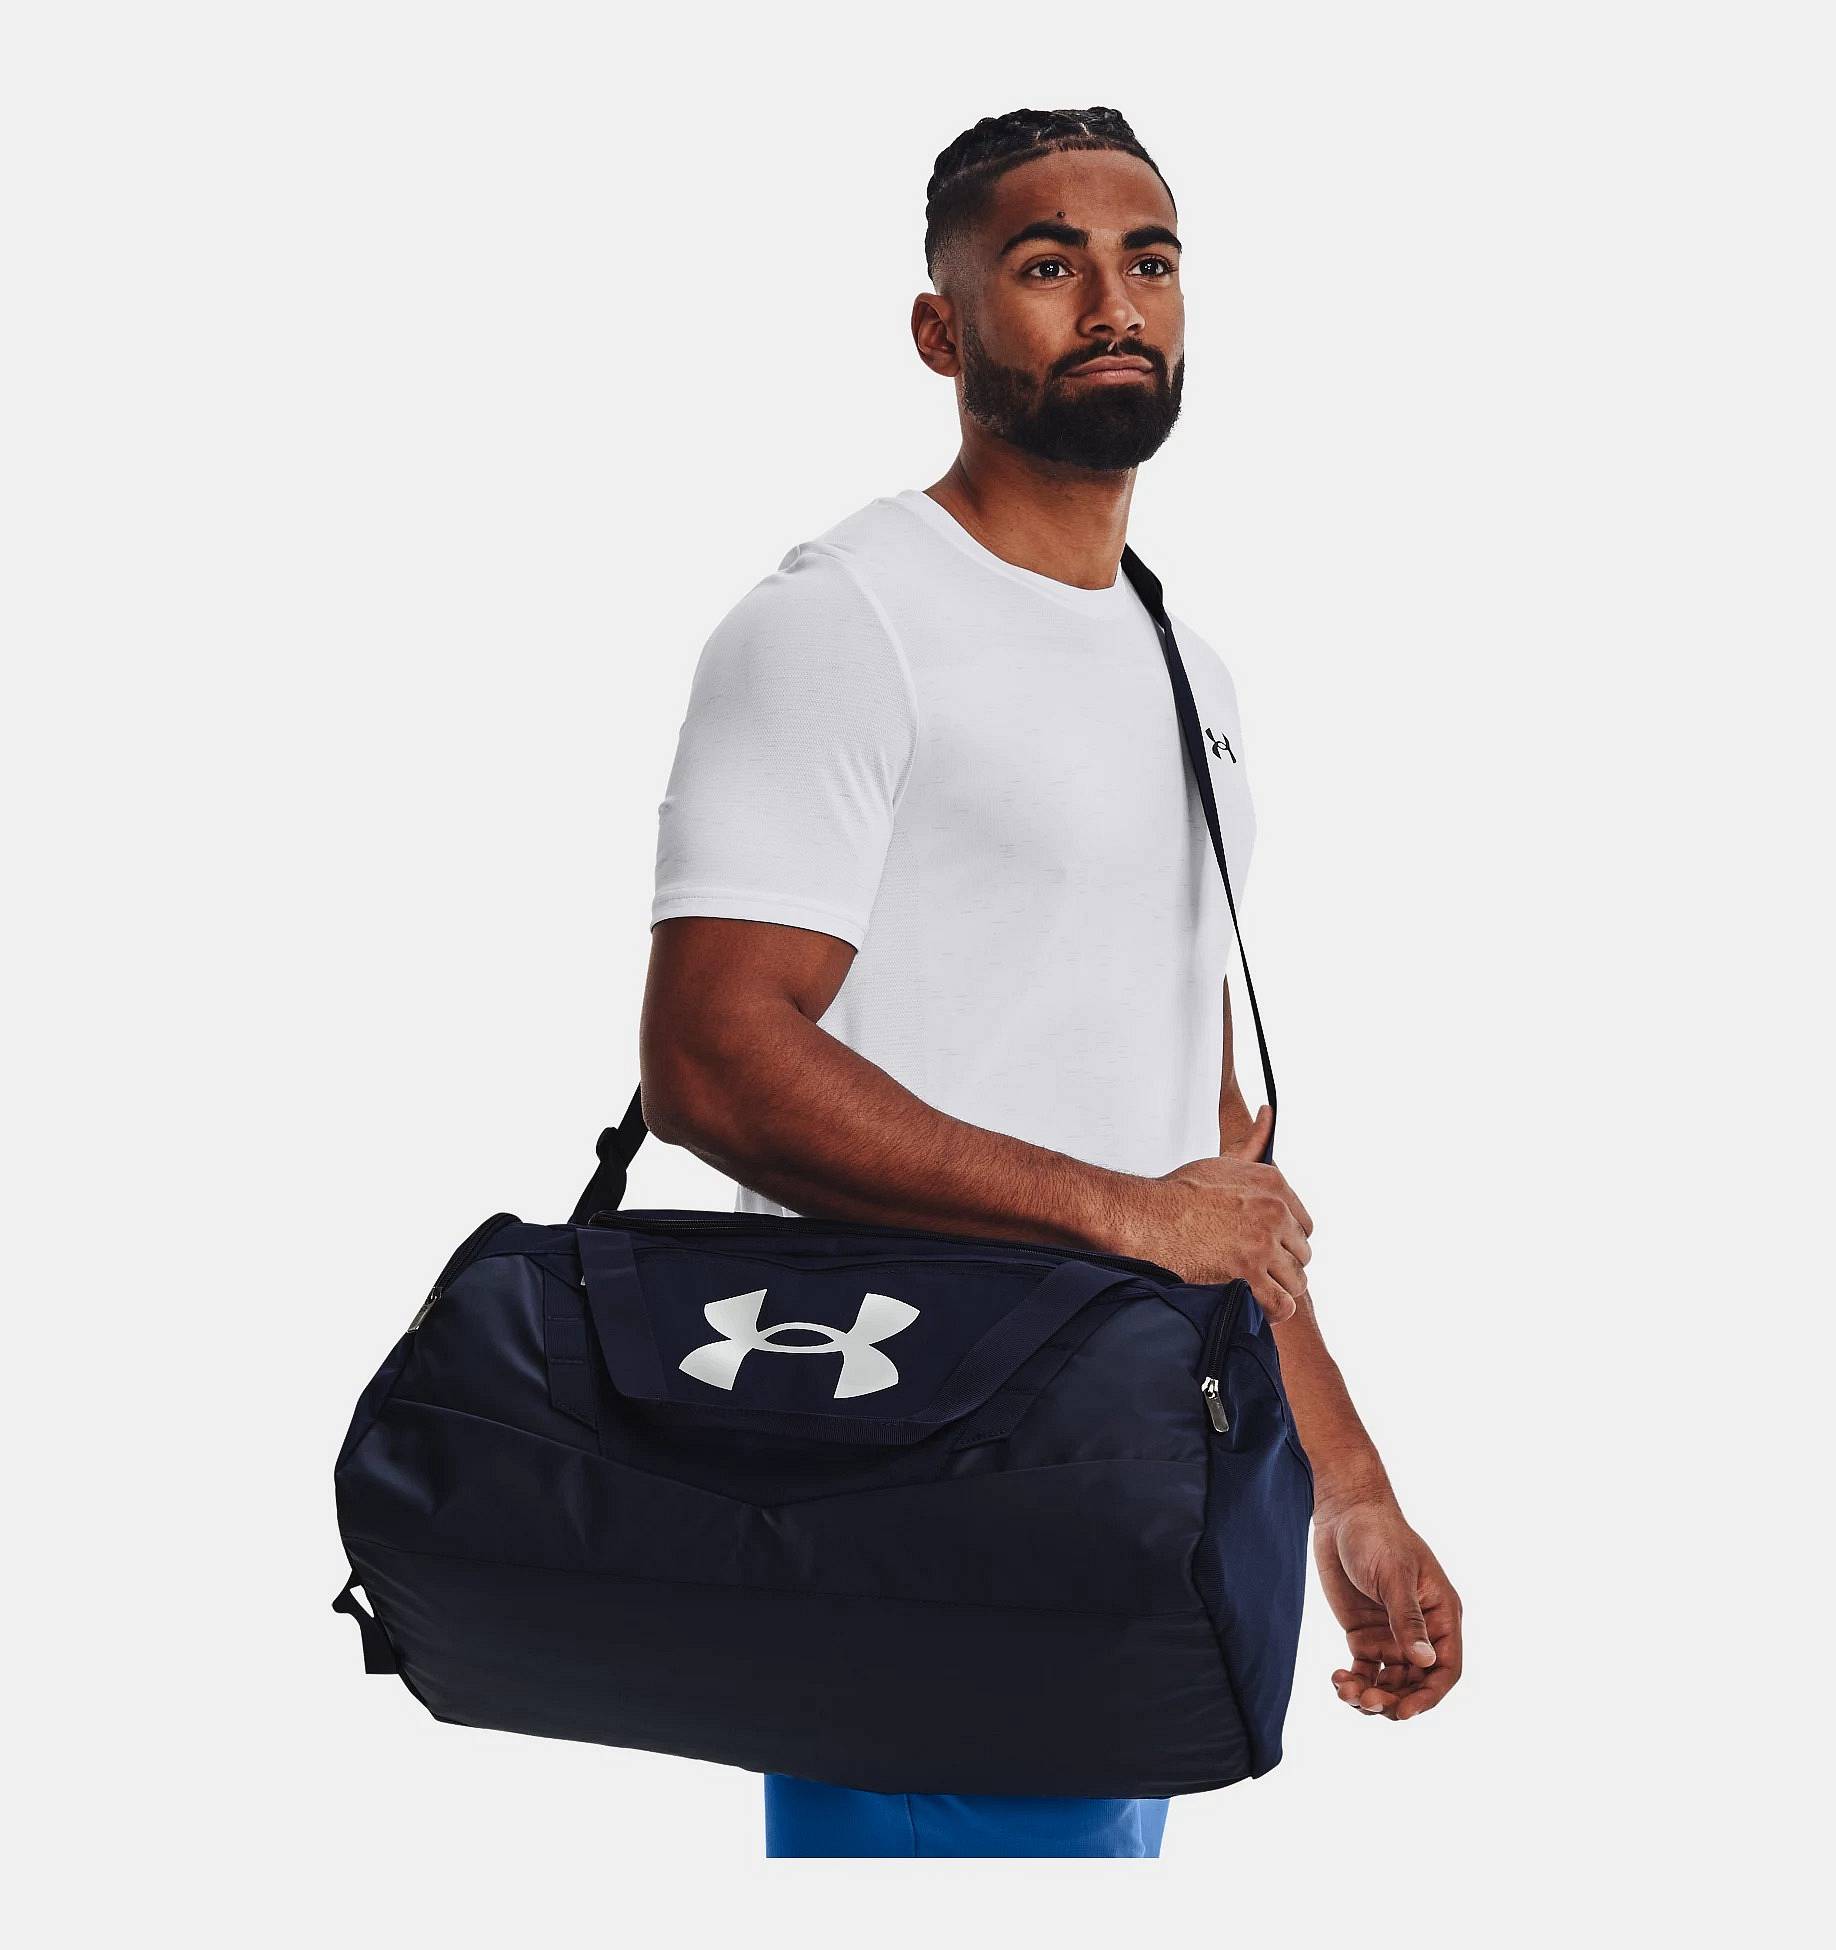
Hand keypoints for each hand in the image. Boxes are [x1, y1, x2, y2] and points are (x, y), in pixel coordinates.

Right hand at [1135, 1106, 1313, 1320]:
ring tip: (1250, 1288)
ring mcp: (1263, 1246)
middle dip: (1280, 1265)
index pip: (1304, 1225)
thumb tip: (1269, 1112)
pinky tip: (1251, 1303)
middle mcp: (1274, 1213)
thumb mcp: (1223, 1161)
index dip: (1283, 1240)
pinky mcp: (1248, 1277)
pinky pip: (1282, 1305)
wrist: (1144, 1216)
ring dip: (1275, 1288)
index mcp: (1274, 1185)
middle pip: (1301, 1255)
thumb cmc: (1178, 1191)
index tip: (1262, 1246)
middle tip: (1251, 1269)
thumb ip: (1254, 1142)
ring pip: (1296, 1282)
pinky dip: (1270, 1309)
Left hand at [1313, 1495, 1462, 1720]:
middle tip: (1365, 1701)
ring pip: (1390, 1683)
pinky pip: (1365, 1671)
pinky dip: (1354, 1682)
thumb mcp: (1394, 1575)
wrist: (1344, 1512)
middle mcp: (1420, 1631)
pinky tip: (1337, 1679)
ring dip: (1371, 1695)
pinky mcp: (1364, 1634)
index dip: (1429, 1696)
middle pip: (1416, 1684)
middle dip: (1394, 1700)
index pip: (1446, 1669)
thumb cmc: (1378, 1535)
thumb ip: (1408, 1619)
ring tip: (1345, 1691)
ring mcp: (1391, 1635)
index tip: (1403, 1712)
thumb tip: (1426, 1662)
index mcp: (1441, 1616)